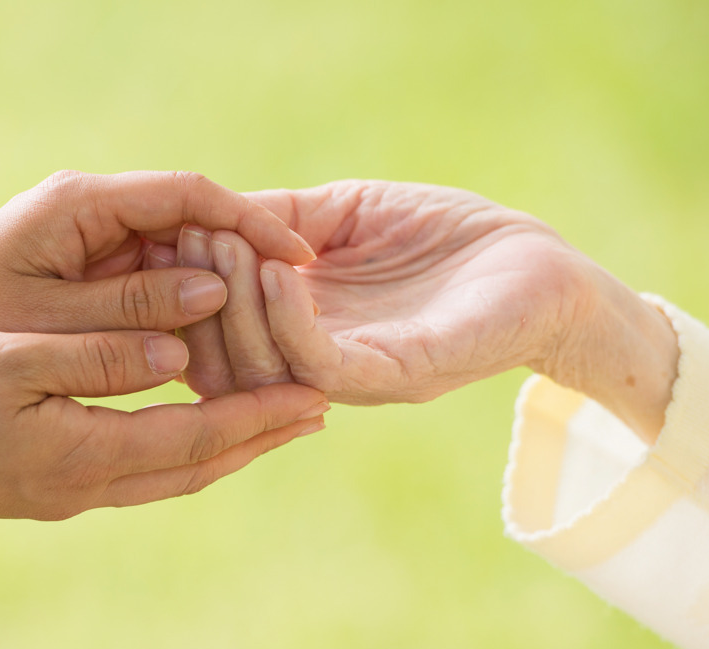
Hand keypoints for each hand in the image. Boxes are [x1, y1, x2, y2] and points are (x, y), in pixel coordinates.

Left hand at [0, 170, 317, 336]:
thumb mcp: (48, 322)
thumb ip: (132, 308)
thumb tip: (217, 292)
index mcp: (80, 204)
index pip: (190, 194)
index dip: (252, 223)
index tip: (298, 260)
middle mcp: (92, 213)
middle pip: (193, 224)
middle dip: (245, 265)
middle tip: (294, 312)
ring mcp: (93, 242)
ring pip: (181, 259)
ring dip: (219, 298)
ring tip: (264, 342)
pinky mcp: (90, 275)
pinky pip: (156, 289)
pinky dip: (185, 319)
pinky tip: (213, 355)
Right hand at [0, 328, 328, 520]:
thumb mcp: (8, 359)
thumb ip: (99, 357)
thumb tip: (181, 354)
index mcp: (80, 454)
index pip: (198, 439)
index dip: (261, 417)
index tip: (317, 396)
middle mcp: (80, 487)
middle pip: (195, 468)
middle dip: (259, 439)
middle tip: (314, 411)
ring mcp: (58, 496)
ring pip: (166, 476)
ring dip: (223, 448)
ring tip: (266, 420)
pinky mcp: (38, 491)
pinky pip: (132, 472)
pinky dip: (176, 450)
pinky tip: (182, 427)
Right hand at [173, 180, 676, 439]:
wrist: (540, 266)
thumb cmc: (444, 237)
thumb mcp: (345, 213)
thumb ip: (280, 219)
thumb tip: (201, 218)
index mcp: (300, 329)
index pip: (214, 333)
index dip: (183, 287)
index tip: (168, 236)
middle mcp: (321, 363)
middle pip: (224, 363)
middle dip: (198, 300)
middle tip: (191, 245)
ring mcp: (359, 374)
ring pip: (264, 368)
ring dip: (236, 307)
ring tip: (230, 249)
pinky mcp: (399, 373)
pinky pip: (323, 364)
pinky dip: (290, 319)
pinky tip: (281, 269)